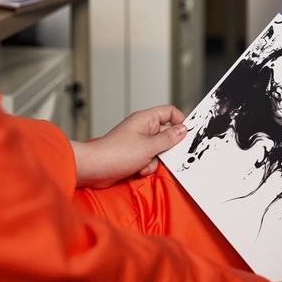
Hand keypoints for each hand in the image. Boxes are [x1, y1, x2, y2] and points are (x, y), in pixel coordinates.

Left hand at [71, 105, 186, 187]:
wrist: (95, 168)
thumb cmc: (115, 154)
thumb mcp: (149, 146)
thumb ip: (169, 138)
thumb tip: (182, 130)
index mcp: (145, 119)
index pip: (169, 112)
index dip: (180, 121)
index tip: (187, 134)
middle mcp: (142, 128)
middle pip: (165, 133)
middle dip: (167, 147)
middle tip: (167, 154)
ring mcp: (137, 141)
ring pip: (158, 149)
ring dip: (155, 160)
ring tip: (145, 163)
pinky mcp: (133, 154)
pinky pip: (149, 158)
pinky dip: (147, 166)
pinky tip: (139, 169)